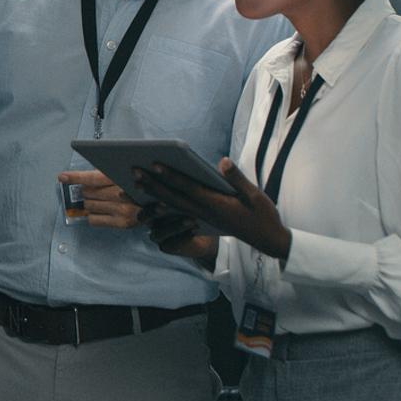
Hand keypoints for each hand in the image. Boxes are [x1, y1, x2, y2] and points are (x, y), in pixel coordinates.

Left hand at [56, 169, 147, 228]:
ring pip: (89, 206)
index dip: (75, 177)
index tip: (62, 177)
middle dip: (87, 191)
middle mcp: (121, 194)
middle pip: (88, 193)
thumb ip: (108, 172)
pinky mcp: (122, 223)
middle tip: (95, 191)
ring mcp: (121, 210)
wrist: (164, 204)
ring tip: (101, 201)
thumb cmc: (141, 185)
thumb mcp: (126, 172)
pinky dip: (93, 215)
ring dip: (90, 203)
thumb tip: (86, 176)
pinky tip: (101, 211)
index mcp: (121, 178)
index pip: (92, 177)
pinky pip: (94, 220)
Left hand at [134, 157, 291, 260]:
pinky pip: (177, 214)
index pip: (188, 187)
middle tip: (134, 170)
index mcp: (216, 204)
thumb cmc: (262, 214)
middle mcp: (204, 213)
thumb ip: (236, 178)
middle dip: (153, 184)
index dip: (171, 176)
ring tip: (135, 183)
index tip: (155, 164)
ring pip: (172, 206)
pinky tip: (149, 199)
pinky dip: (162, 206)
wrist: (266, 239)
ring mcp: (202, 218)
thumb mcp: (255, 195)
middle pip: (173, 197)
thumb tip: (222, 161)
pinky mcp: (202, 221)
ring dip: (153, 195)